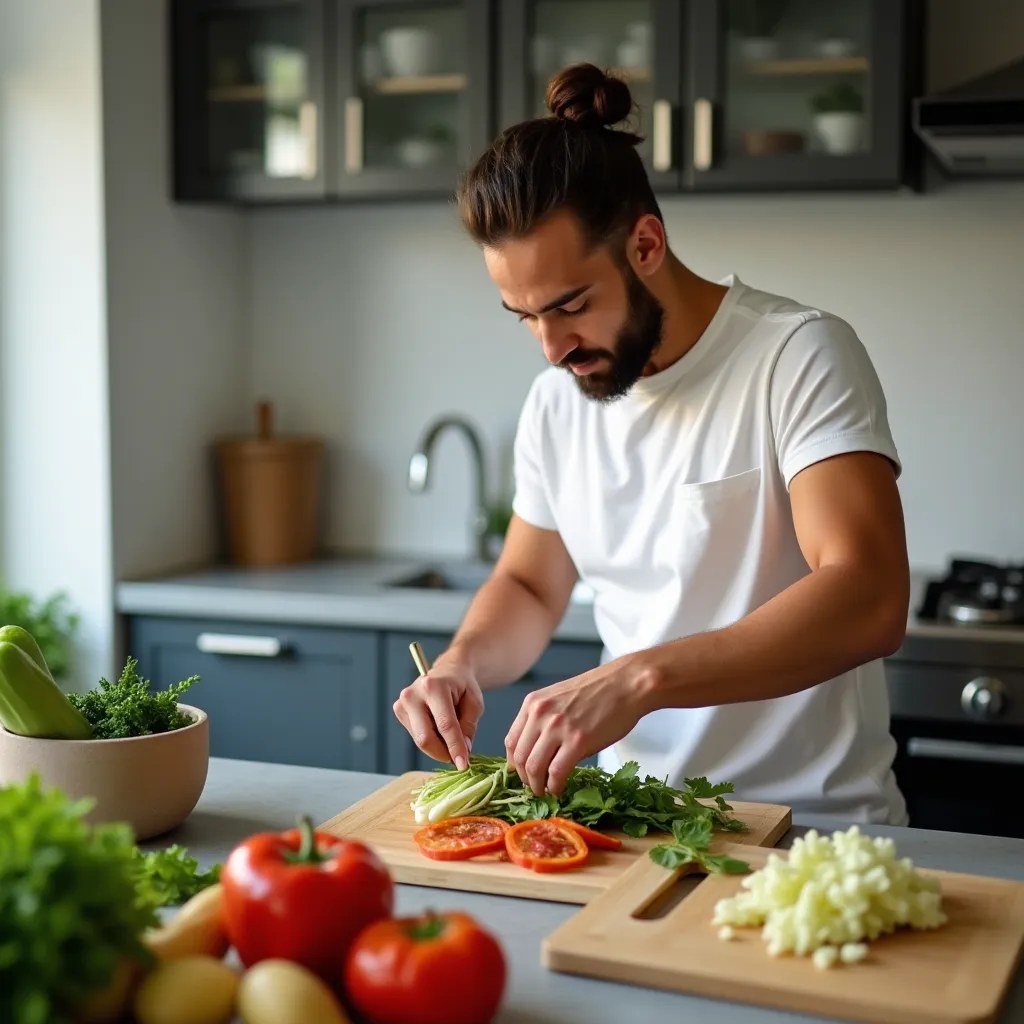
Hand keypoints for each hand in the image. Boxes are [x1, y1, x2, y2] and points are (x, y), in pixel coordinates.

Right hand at [393, 659, 483, 770]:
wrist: (448, 671)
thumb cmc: (463, 686)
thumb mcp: (475, 703)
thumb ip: (468, 727)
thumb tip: (462, 751)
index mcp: (434, 686)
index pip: (445, 725)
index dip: (454, 747)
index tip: (463, 765)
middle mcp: (413, 694)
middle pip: (425, 737)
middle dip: (443, 753)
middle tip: (459, 759)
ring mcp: (402, 703)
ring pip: (420, 740)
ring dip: (438, 748)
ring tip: (452, 739)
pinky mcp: (399, 711)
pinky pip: (416, 736)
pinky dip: (431, 740)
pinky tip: (440, 731)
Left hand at [505, 655, 652, 796]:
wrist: (626, 683)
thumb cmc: (598, 691)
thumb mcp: (559, 698)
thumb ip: (543, 720)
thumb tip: (536, 750)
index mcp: (533, 703)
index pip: (511, 741)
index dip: (514, 764)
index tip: (520, 774)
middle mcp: (540, 714)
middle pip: (519, 758)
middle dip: (524, 779)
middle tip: (534, 787)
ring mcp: (558, 727)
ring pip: (534, 768)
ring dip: (537, 786)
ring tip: (546, 791)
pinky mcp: (578, 741)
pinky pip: (556, 772)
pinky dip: (554, 786)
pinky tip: (559, 788)